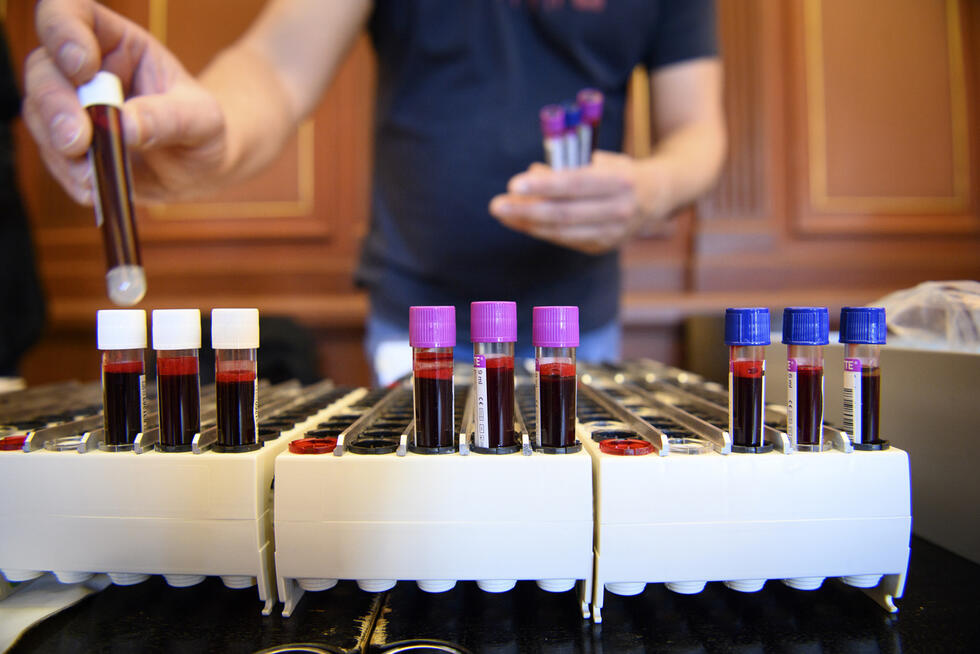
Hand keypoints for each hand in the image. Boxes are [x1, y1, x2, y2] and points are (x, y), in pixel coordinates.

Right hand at [24, 0, 224, 203]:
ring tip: (93, 174)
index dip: (63, 31)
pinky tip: (94, 188)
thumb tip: (123, 126)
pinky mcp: (69, 144)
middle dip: (56, 105)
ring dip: (59, 146)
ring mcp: (71, 106)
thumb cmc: (205, 131)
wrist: (200, 166)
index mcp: (118, 42)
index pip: (71, 13)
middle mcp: (85, 69)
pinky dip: (69, 174)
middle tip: (79, 141)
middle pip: (44, 68)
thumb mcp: (203, 121)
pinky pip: (52, 155)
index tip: (82, 67)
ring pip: (40, 113)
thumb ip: (168, 119)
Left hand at [488, 151, 670, 254]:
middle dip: (526, 210)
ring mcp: (613, 233)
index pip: (576, 184)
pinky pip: (565, 240)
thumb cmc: (619, 170)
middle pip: (565, 213)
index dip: (544, 185)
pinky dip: (541, 231)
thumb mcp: (600, 160)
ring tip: (503, 214)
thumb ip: (567, 166)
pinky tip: (521, 222)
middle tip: (496, 205)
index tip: (514, 184)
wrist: (659, 195)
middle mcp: (620, 210)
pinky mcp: (603, 246)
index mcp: (620, 180)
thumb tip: (531, 174)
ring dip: (528, 224)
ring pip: (562, 231)